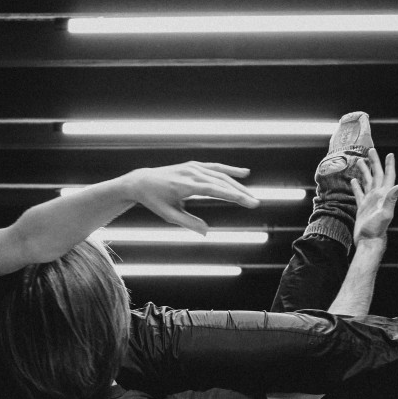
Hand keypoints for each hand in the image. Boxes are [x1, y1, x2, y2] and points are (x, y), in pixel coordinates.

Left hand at [123, 161, 256, 234]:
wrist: (142, 182)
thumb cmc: (155, 201)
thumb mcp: (168, 215)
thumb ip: (188, 223)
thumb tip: (206, 233)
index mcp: (185, 185)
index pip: (213, 190)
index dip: (231, 195)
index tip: (246, 202)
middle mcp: (191, 173)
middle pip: (221, 182)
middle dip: (239, 193)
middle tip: (256, 203)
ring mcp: (193, 167)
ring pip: (220, 174)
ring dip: (237, 184)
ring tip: (251, 196)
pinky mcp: (194, 165)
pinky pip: (215, 167)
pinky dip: (229, 170)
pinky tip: (244, 173)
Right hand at [349, 151, 397, 241]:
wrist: (368, 240)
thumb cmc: (377, 229)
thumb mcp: (385, 213)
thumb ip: (391, 199)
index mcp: (384, 195)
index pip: (388, 176)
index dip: (389, 165)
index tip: (389, 154)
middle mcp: (378, 196)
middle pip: (377, 175)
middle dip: (375, 163)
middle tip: (371, 151)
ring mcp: (370, 201)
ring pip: (367, 182)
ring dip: (364, 171)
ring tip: (359, 161)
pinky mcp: (362, 207)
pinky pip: (359, 193)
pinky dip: (356, 186)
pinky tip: (353, 181)